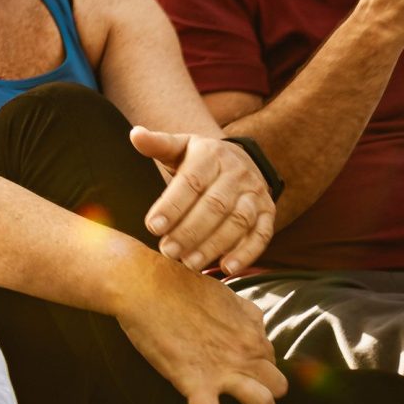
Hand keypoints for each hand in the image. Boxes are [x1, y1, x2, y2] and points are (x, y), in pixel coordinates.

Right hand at [110, 256, 286, 403]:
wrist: (145, 285)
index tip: (250, 381)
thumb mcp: (226, 294)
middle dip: (271, 399)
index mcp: (252, 334)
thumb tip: (258, 328)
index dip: (262, 374)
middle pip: (278, 387)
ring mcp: (221, 368)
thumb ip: (247, 314)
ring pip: (262, 403)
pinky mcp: (192, 380)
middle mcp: (245, 353)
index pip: (272, 364)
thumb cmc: (181, 286)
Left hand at [128, 128, 275, 276]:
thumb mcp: (179, 147)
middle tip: (168, 251)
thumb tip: (136, 135)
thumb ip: (158, 144)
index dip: (172, 206)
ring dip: (214, 245)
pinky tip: (227, 268)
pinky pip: (262, 234)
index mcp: (211, 155)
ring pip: (238, 221)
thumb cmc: (198, 159)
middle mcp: (237, 173)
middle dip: (190, 231)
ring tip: (190, 263)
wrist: (236, 159)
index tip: (152, 227)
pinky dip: (246, 253)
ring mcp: (255, 193)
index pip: (191, 182)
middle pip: (215, 205)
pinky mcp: (267, 212)